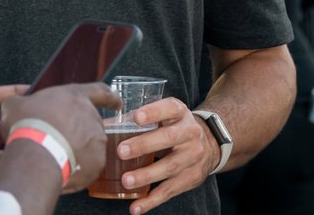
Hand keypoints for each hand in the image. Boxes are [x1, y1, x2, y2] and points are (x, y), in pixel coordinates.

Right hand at [0, 82, 120, 191]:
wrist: (36, 156)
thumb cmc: (26, 127)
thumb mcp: (15, 105)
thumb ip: (22, 102)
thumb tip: (17, 105)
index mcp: (76, 97)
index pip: (100, 91)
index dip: (109, 97)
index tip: (116, 103)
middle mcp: (91, 116)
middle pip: (90, 123)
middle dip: (79, 132)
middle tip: (61, 141)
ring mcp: (97, 140)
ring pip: (91, 145)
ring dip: (79, 150)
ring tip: (58, 157)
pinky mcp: (97, 163)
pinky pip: (89, 165)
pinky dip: (78, 168)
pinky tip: (62, 169)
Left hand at [114, 97, 216, 214]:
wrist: (209, 144)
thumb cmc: (174, 127)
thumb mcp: (165, 116)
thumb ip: (138, 119)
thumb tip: (103, 127)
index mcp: (180, 113)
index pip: (169, 108)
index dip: (153, 113)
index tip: (135, 117)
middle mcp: (190, 133)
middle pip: (169, 138)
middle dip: (144, 145)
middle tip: (121, 151)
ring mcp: (193, 156)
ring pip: (170, 167)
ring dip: (146, 175)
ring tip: (126, 181)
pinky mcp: (191, 178)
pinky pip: (170, 190)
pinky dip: (152, 200)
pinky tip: (136, 207)